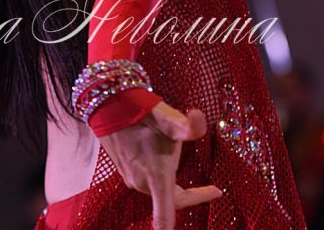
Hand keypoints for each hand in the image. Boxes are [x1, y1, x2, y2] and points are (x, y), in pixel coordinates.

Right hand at [96, 102, 222, 229]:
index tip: (215, 196)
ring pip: (159, 187)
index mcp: (156, 178)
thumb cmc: (140, 114)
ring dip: (173, 180)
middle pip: (171, 200)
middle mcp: (142, 183)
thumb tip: (200, 117)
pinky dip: (159, 172)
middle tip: (211, 187)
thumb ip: (188, 126)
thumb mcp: (168, 119)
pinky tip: (159, 152)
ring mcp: (131, 177)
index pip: (166, 217)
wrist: (108, 104)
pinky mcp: (125, 169)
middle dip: (191, 193)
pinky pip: (148, 178)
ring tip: (180, 158)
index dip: (193, 205)